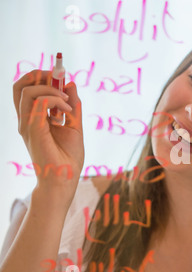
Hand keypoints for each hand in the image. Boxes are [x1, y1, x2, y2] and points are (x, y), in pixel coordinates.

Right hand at [13, 70, 83, 190]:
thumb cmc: (68, 158)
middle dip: (40, 75)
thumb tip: (71, 84)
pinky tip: (67, 110)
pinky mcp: (33, 129)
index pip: (27, 89)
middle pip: (20, 85)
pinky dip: (56, 99)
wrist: (65, 179)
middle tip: (59, 80)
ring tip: (67, 101)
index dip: (41, 77)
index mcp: (34, 118)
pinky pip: (39, 102)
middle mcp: (27, 120)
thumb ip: (73, 106)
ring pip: (27, 90)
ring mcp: (27, 124)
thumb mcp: (75, 125)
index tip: (61, 78)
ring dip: (51, 89)